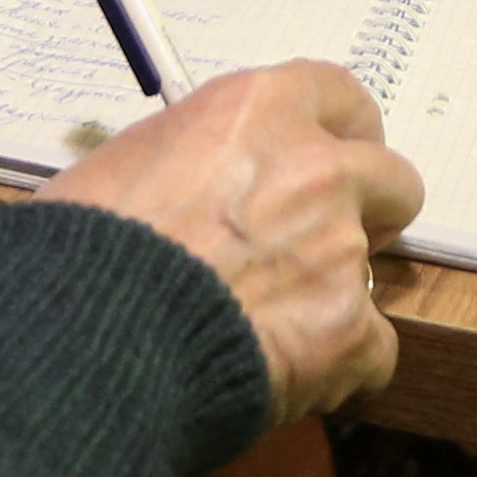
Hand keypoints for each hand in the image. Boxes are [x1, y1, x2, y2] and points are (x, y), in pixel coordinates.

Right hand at [46, 61, 427, 424]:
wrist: (86, 336)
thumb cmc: (84, 246)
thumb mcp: (129, 163)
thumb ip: (197, 163)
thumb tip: (206, 190)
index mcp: (260, 110)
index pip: (340, 97)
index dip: (341, 134)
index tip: (331, 157)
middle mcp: (316, 169)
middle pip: (392, 179)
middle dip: (367, 212)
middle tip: (313, 247)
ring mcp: (340, 250)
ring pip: (372, 274)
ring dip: (331, 297)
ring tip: (265, 331)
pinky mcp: (350, 331)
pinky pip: (371, 354)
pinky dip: (335, 371)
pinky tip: (278, 379)